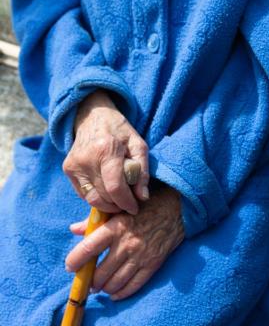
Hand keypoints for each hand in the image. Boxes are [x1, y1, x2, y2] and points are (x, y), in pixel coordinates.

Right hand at [63, 90, 148, 213]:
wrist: (94, 117)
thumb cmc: (120, 132)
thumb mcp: (139, 145)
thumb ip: (142, 172)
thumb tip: (142, 197)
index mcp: (106, 149)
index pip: (115, 186)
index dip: (126, 202)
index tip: (135, 208)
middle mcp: (86, 158)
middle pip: (104, 195)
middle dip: (119, 204)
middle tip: (130, 203)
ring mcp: (74, 164)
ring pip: (92, 198)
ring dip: (108, 205)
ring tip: (120, 200)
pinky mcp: (68, 169)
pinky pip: (83, 194)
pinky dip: (97, 198)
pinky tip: (107, 193)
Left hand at [65, 186, 183, 299]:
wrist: (176, 209)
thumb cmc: (145, 207)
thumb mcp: (120, 209)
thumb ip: (96, 221)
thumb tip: (74, 230)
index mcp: (116, 227)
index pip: (88, 248)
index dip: (75, 261)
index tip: (70, 267)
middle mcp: (127, 244)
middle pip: (100, 272)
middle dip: (90, 281)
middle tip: (88, 282)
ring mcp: (141, 256)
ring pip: (115, 282)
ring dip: (104, 288)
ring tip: (101, 287)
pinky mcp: (153, 264)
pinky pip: (134, 285)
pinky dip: (121, 293)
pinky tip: (115, 294)